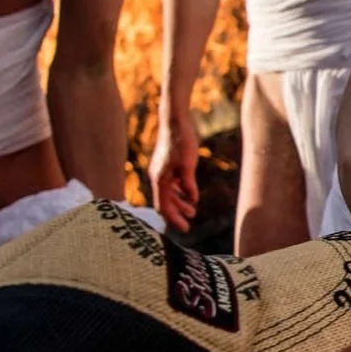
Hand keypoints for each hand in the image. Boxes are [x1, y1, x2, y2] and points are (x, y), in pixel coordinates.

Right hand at [151, 111, 200, 230]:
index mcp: (160, 179)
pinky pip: (171, 185)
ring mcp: (161, 171)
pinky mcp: (166, 165)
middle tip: (188, 226)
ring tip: (192, 212)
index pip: (164, 206)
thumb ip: (189, 183)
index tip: (185, 229)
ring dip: (179, 204)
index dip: (174, 219)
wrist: (175, 122)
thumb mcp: (188, 164)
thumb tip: (192, 201)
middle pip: (165, 202)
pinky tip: (189, 197)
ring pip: (168, 194)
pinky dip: (179, 193)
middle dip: (176, 215)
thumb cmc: (181, 142)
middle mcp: (157, 178)